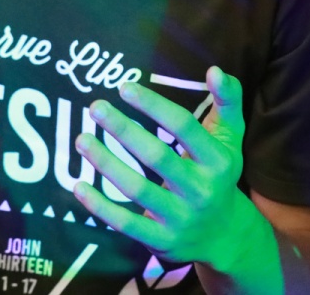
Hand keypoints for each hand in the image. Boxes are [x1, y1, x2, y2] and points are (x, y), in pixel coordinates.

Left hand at [73, 67, 268, 275]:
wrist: (226, 238)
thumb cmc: (220, 176)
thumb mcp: (230, 140)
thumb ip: (228, 102)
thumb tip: (214, 69)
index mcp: (219, 161)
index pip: (184, 128)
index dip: (154, 106)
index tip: (123, 87)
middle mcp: (201, 190)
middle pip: (158, 157)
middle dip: (124, 130)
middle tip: (95, 107)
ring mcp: (180, 218)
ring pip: (138, 189)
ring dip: (106, 163)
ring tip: (81, 139)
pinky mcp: (161, 241)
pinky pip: (126, 223)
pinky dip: (100, 207)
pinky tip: (78, 186)